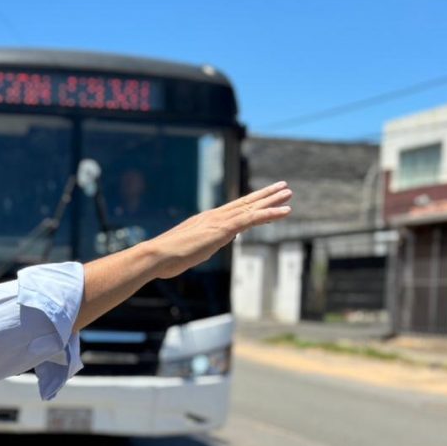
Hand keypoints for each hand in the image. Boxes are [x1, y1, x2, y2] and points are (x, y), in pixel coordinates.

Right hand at [147, 181, 291, 278]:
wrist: (158, 255)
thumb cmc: (166, 258)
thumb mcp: (186, 251)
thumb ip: (198, 247)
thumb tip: (202, 248)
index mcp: (205, 221)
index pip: (233, 210)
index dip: (250, 203)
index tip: (262, 198)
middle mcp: (214, 216)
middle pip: (245, 203)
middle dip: (265, 195)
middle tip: (282, 187)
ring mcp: (219, 221)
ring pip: (252, 207)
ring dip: (272, 200)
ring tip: (289, 192)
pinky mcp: (224, 228)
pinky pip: (253, 218)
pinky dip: (271, 213)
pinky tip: (286, 210)